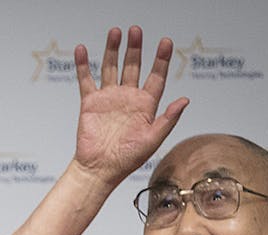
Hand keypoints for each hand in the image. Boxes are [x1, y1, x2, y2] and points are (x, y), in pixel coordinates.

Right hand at [72, 26, 188, 186]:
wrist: (99, 170)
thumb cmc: (127, 160)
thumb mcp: (153, 140)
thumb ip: (168, 119)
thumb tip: (185, 99)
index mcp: (146, 105)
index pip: (156, 77)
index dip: (161, 59)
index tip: (165, 42)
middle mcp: (128, 97)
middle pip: (133, 66)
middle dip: (135, 48)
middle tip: (136, 30)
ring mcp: (109, 98)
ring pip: (111, 67)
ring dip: (113, 50)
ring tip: (115, 32)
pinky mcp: (90, 103)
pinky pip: (86, 80)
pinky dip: (83, 65)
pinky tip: (82, 50)